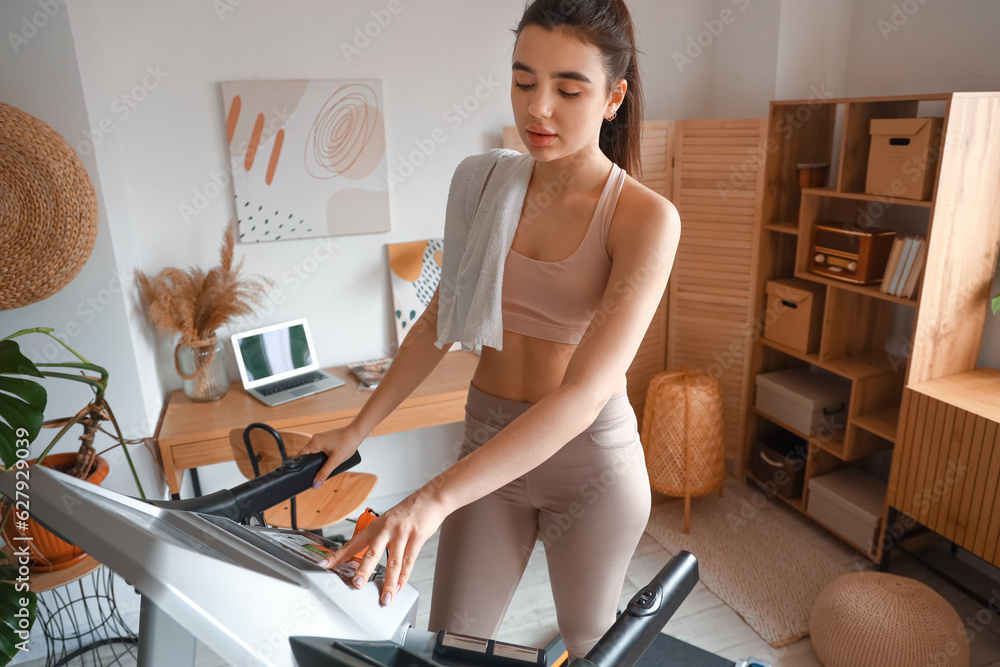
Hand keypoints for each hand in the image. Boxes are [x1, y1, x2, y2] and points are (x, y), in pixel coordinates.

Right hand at [299, 426, 364, 487]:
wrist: (357, 433)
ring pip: (313, 452)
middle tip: (313, 475)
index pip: (300, 456)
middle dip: (310, 465)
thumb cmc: (347, 443)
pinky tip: (326, 462)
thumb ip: (324, 473)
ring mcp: (320, 439)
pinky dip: (321, 456)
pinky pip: (319, 449)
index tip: (302, 475)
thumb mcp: (335, 461)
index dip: (301, 466)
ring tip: (320, 469)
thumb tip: (316, 484)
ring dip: (316, 461)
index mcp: (314, 442)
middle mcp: (315, 439)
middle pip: (306, 455)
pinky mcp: (326, 440)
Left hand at [318, 489, 447, 605]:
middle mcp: (386, 529)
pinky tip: (400, 587)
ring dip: (390, 583)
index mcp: (375, 526)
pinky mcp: (417, 537)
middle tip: (357, 585)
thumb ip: (377, 538)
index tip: (325, 566)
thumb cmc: (407, 512)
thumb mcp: (387, 521)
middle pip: (373, 553)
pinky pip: (409, 561)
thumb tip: (365, 558)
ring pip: (394, 562)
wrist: (430, 499)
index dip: (338, 555)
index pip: (353, 543)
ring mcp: (402, 533)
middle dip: (363, 570)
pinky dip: (404, 577)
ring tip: (385, 598)